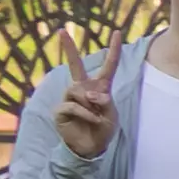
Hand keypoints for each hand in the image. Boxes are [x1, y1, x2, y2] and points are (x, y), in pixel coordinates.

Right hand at [53, 38, 120, 160]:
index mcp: (100, 87)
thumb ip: (104, 102)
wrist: (92, 147)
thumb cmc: (103, 129)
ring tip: (95, 115)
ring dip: (89, 103)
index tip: (118, 32)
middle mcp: (83, 89)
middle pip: (75, 65)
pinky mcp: (60, 110)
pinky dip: (85, 113)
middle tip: (62, 31)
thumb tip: (90, 94)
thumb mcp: (111, 115)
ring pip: (77, 89)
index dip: (114, 50)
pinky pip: (72, 105)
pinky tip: (91, 120)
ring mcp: (69, 98)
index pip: (109, 66)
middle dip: (68, 47)